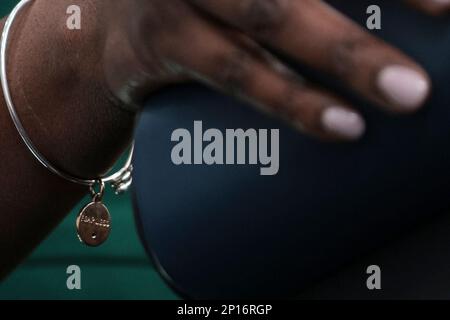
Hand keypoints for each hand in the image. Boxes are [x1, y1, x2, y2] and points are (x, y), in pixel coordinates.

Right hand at [102, 0, 443, 140]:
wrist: (112, 33)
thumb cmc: (200, 5)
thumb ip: (297, 5)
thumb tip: (378, 33)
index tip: (445, 4)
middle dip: (373, 12)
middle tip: (437, 40)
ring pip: (273, 16)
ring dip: (342, 58)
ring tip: (401, 97)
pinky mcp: (164, 39)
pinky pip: (235, 70)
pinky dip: (287, 96)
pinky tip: (336, 123)